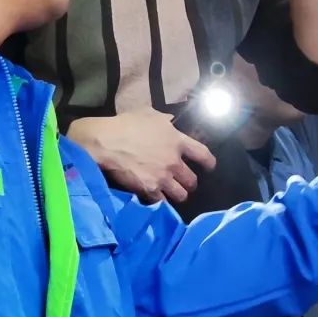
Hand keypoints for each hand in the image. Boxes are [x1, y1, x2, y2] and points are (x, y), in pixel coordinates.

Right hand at [67, 109, 215, 203]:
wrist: (107, 142)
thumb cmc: (126, 124)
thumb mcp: (149, 114)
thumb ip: (164, 120)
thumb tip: (169, 121)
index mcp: (177, 140)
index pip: (203, 154)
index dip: (209, 162)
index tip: (210, 167)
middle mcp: (174, 161)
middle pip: (192, 180)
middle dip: (190, 183)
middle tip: (184, 183)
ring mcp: (162, 177)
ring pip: (181, 195)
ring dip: (178, 195)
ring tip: (172, 194)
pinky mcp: (149, 190)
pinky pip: (161, 202)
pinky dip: (160, 202)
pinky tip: (156, 198)